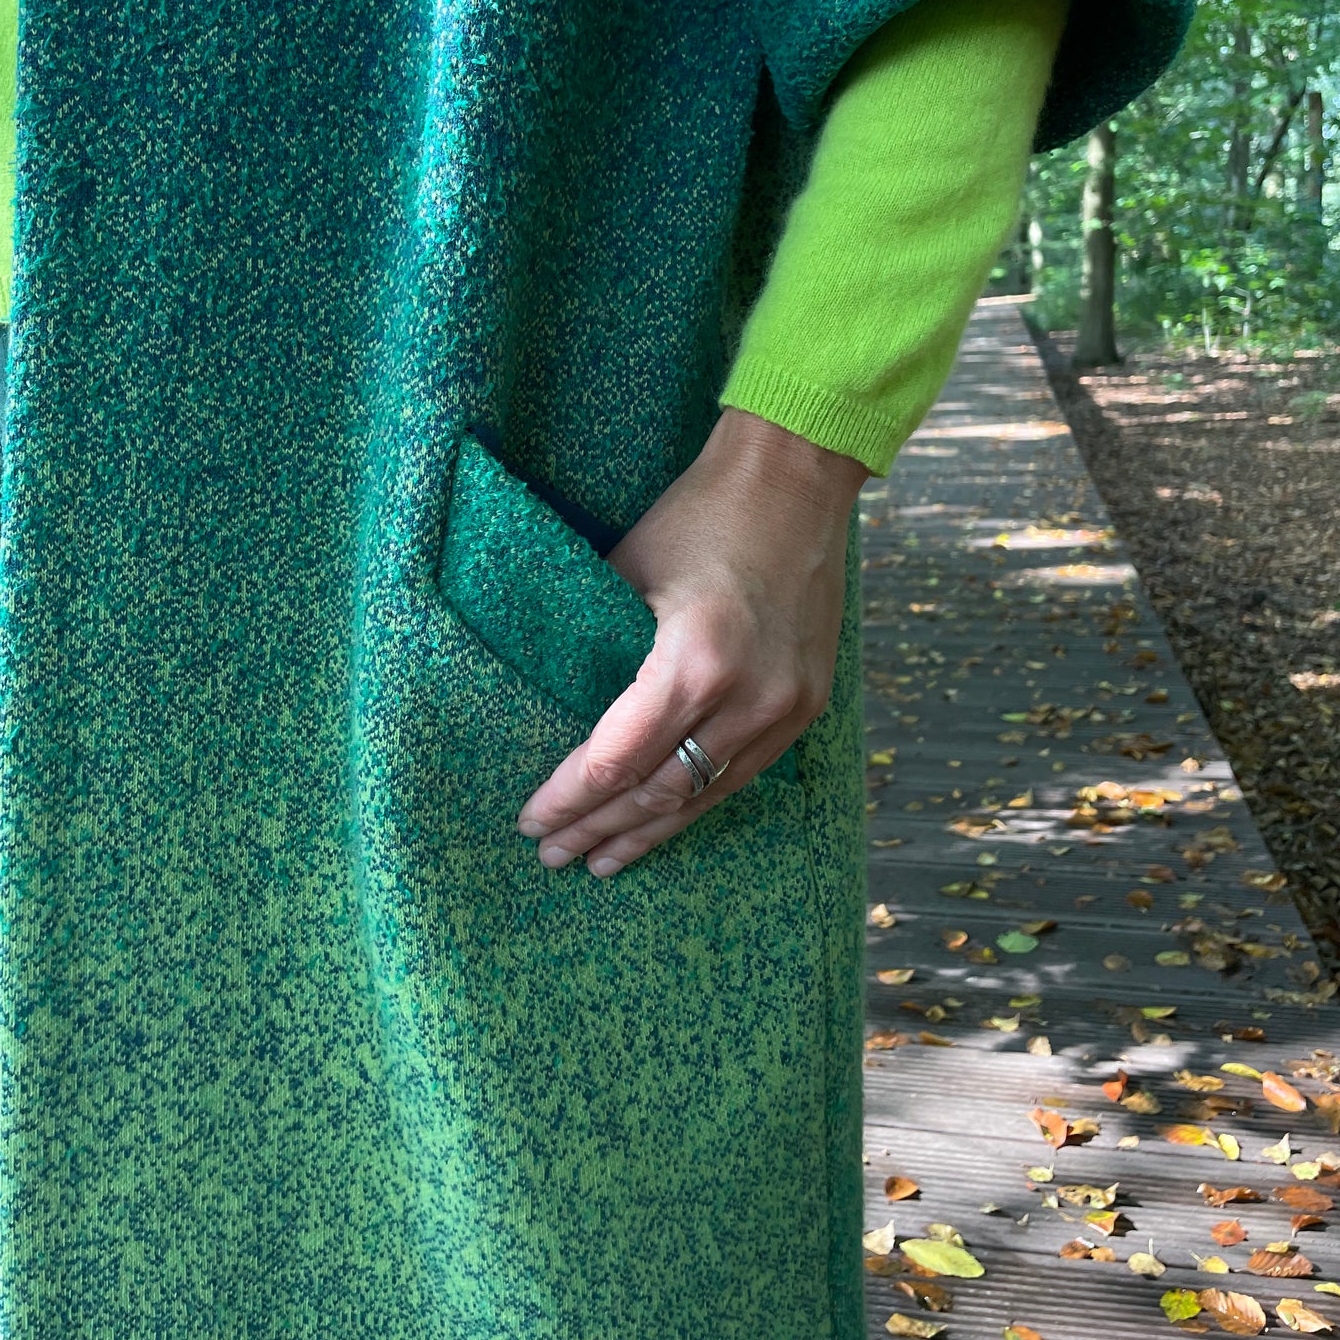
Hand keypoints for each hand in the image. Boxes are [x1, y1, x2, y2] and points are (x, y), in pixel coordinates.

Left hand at [515, 407, 866, 876]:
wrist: (796, 480)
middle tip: (551, 854)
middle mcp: (748, 698)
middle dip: (599, 827)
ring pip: (705, 795)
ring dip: (649, 830)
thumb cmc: (700, 514)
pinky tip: (666, 820)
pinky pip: (744, 772)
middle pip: (658, 791)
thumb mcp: (626, 570)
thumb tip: (547, 701)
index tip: (531, 819)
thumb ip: (593, 645)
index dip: (569, 798)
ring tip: (601, 859)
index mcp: (694, 661)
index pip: (616, 760)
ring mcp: (786, 707)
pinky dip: (698, 801)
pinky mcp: (808, 704)